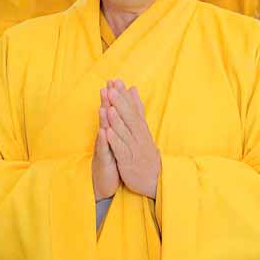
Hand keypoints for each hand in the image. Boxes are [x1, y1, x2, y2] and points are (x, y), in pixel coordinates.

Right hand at [92, 87, 119, 200]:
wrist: (105, 184)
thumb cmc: (112, 161)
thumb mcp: (117, 142)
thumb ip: (118, 126)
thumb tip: (120, 110)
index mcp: (112, 132)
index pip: (113, 112)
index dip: (114, 97)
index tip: (116, 81)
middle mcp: (105, 137)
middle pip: (106, 117)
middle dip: (107, 101)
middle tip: (107, 86)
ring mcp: (103, 148)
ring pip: (103, 131)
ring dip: (103, 118)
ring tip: (104, 106)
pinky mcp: (103, 160)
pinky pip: (103, 149)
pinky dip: (103, 140)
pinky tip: (104, 132)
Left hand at [104, 80, 160, 198]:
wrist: (153, 179)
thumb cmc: (144, 151)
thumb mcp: (142, 128)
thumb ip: (137, 108)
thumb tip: (133, 89)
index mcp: (140, 127)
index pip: (132, 108)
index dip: (124, 95)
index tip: (116, 81)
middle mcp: (138, 136)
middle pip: (129, 117)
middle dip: (119, 102)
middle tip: (111, 88)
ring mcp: (134, 148)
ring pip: (124, 132)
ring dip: (116, 119)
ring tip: (108, 107)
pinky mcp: (128, 161)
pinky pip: (121, 150)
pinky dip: (114, 141)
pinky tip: (107, 132)